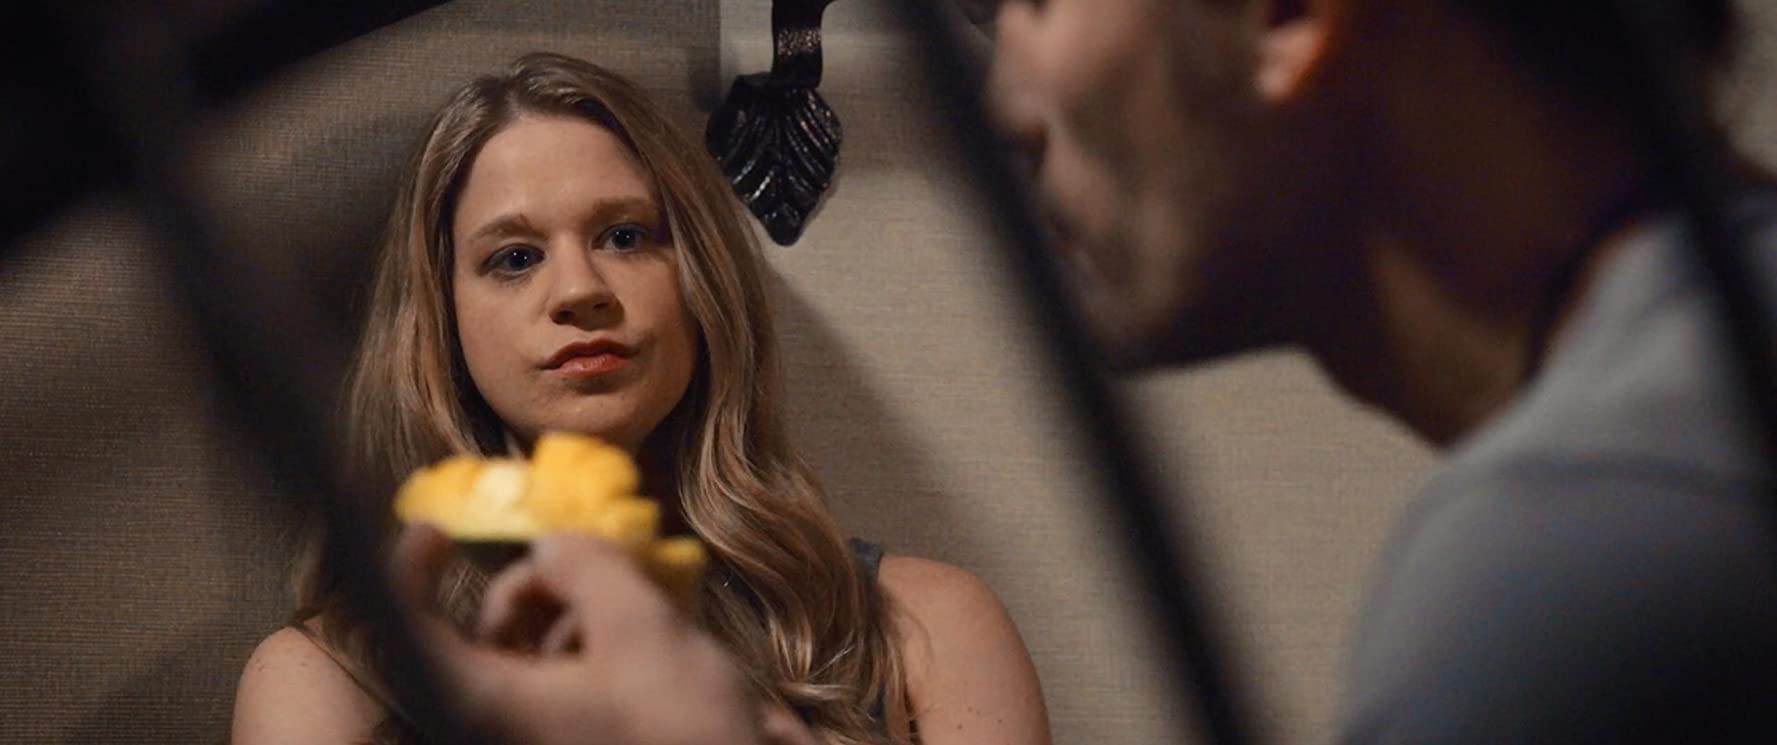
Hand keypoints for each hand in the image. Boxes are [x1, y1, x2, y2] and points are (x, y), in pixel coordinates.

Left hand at [389, 525, 819, 744]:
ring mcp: (539, 735)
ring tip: (627, 605)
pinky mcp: (577, 738)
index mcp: (491, 706)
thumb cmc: (684, 728)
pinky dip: (587, 647)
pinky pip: (559, 682)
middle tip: (578, 564)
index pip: (414, 638)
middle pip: (482, 639)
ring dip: (567, 615)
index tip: (435, 530)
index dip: (408, 577)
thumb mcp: (642, 629)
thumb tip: (551, 544)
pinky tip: (637, 641)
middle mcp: (501, 727)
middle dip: (526, 590)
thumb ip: (588, 570)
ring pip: (525, 657)